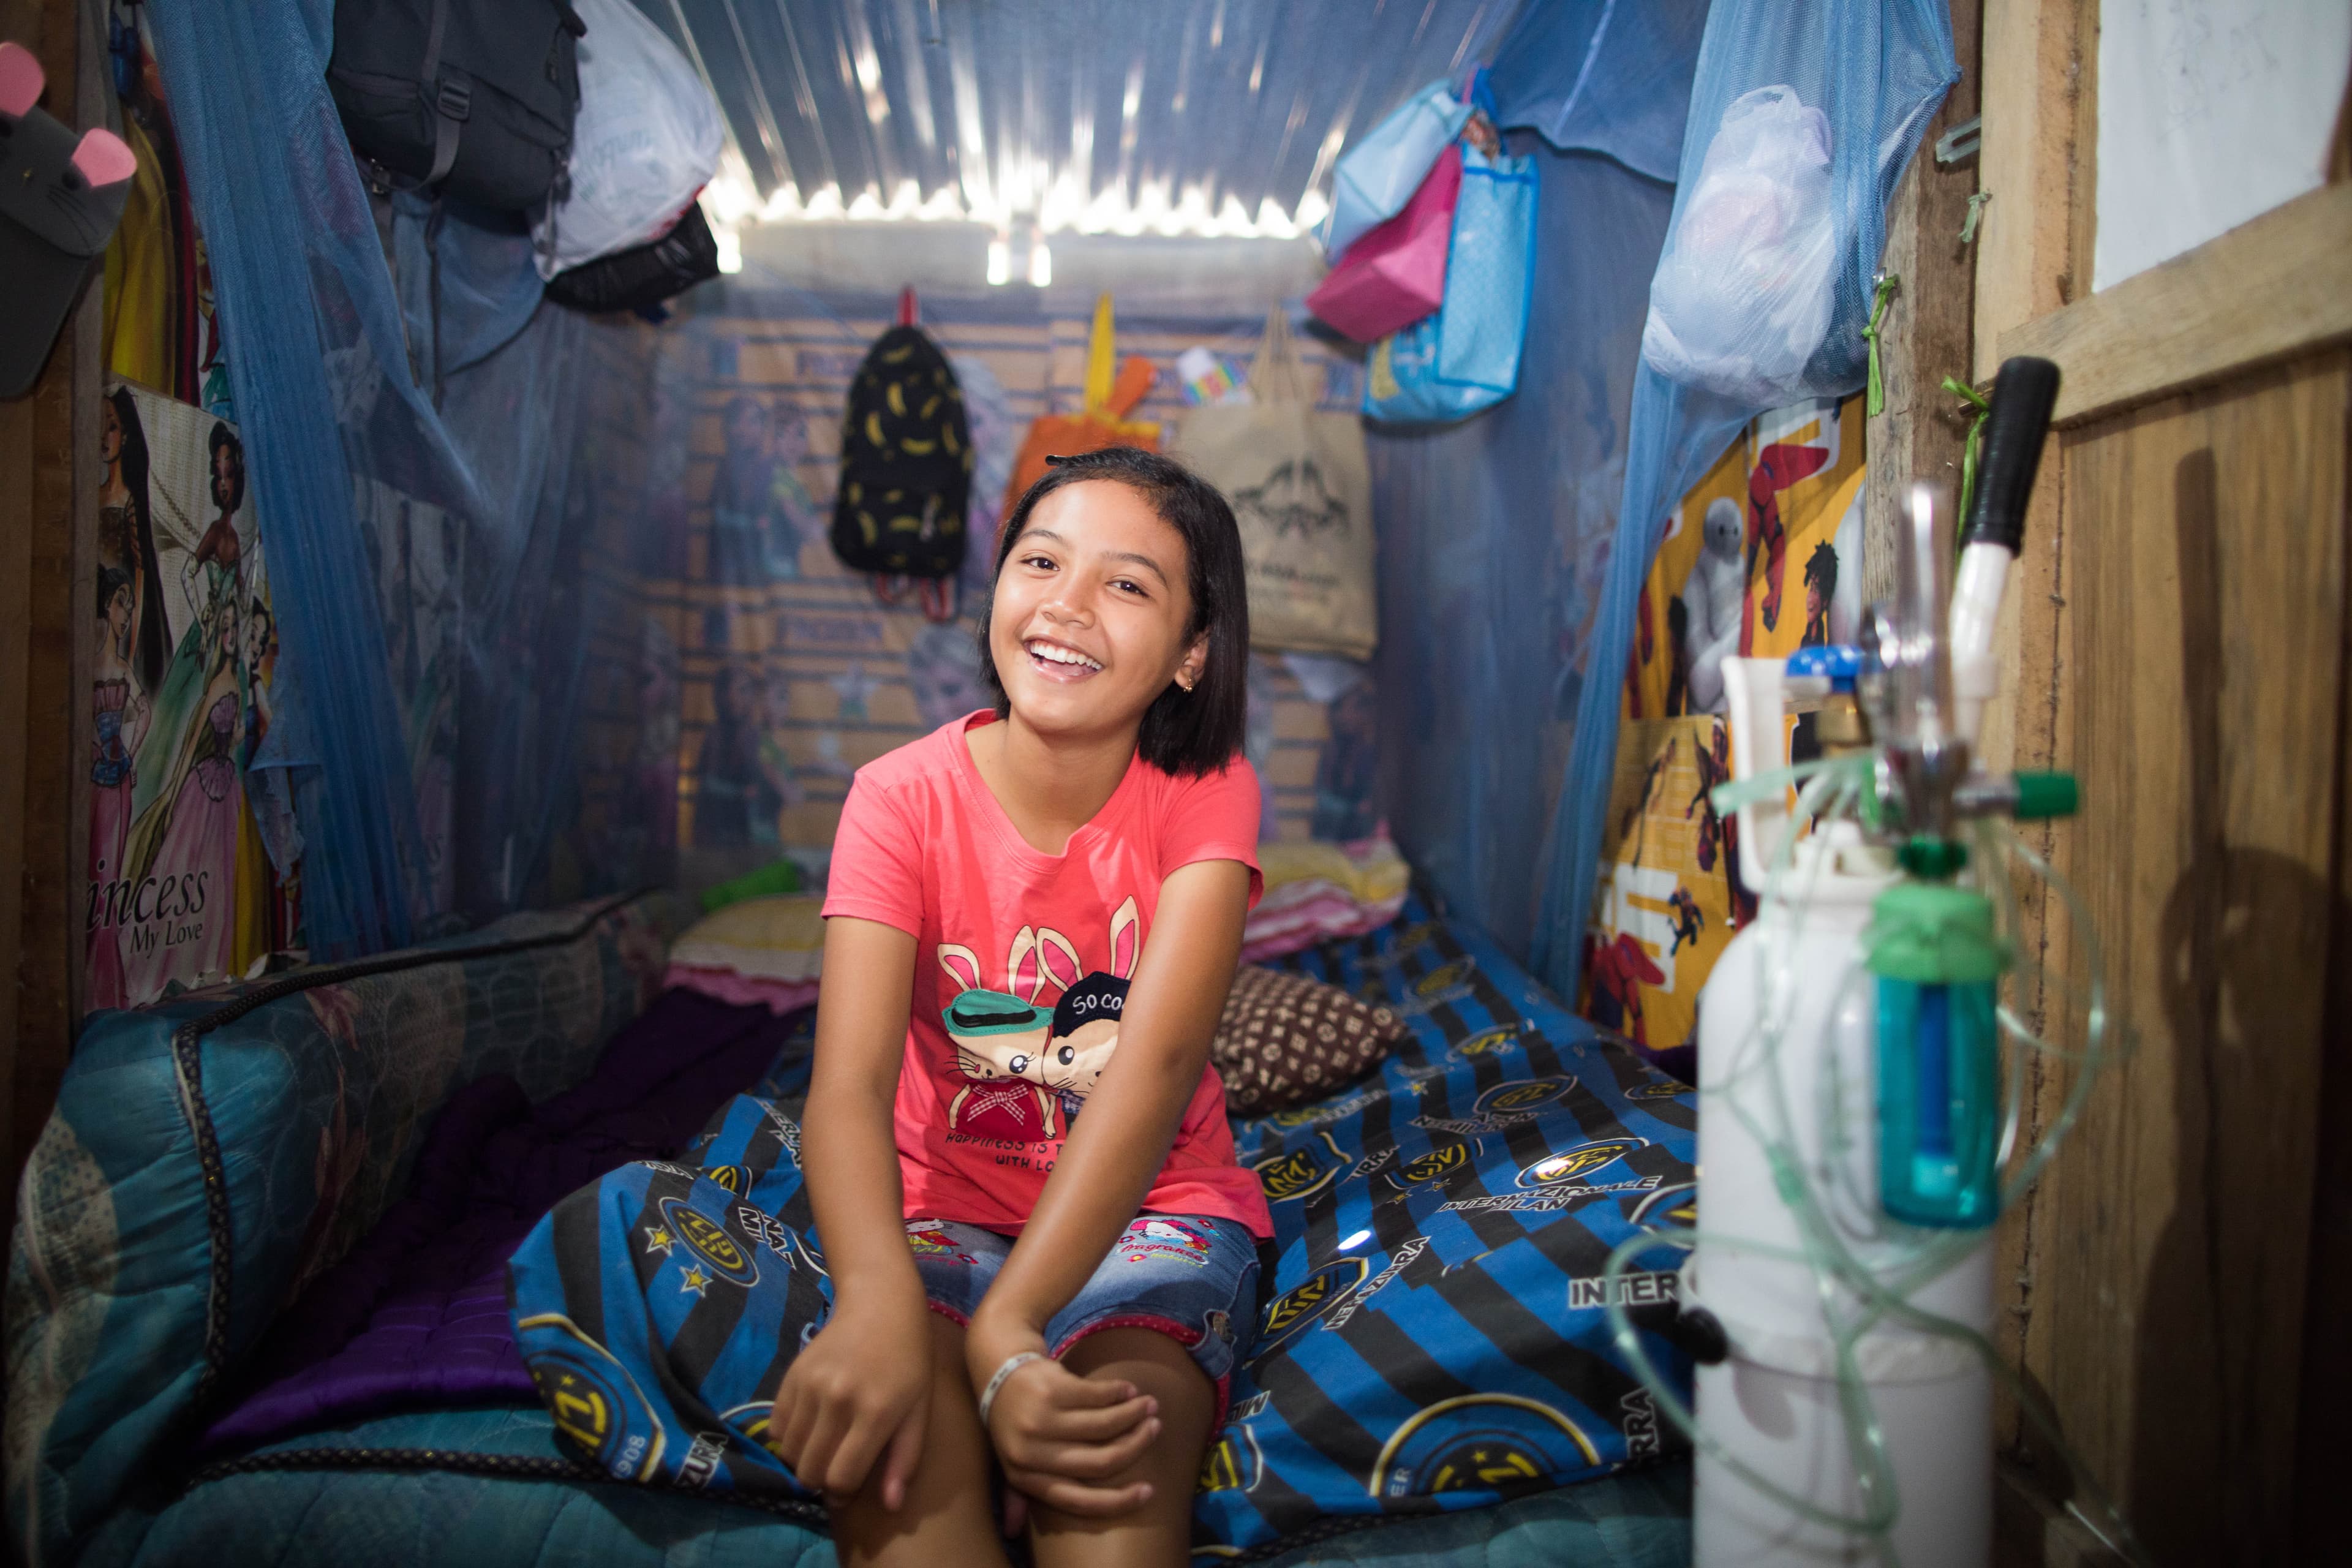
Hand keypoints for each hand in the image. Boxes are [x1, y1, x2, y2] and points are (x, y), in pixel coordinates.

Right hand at [770, 1292, 931, 1508]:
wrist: (880, 1306)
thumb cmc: (909, 1362)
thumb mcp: (919, 1410)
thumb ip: (904, 1459)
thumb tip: (892, 1506)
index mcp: (875, 1412)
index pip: (841, 1477)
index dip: (843, 1492)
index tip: (850, 1486)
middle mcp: (838, 1400)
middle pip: (810, 1470)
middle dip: (822, 1480)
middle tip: (836, 1467)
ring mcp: (811, 1386)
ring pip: (790, 1453)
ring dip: (804, 1460)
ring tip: (825, 1447)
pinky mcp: (791, 1375)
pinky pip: (776, 1427)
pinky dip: (789, 1437)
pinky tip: (810, 1427)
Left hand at [968, 1310, 1160, 1517]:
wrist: (995, 1365)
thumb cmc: (1011, 1417)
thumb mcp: (1008, 1458)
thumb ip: (1017, 1493)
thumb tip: (1011, 1531)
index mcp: (1024, 1476)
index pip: (1076, 1500)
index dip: (1118, 1501)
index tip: (1148, 1491)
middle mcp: (1031, 1452)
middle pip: (1100, 1461)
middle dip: (1136, 1447)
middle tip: (1154, 1430)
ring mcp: (1041, 1419)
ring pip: (1105, 1425)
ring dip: (1135, 1415)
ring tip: (1149, 1406)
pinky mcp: (1052, 1388)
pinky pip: (1099, 1395)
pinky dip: (1120, 1392)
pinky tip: (1129, 1389)